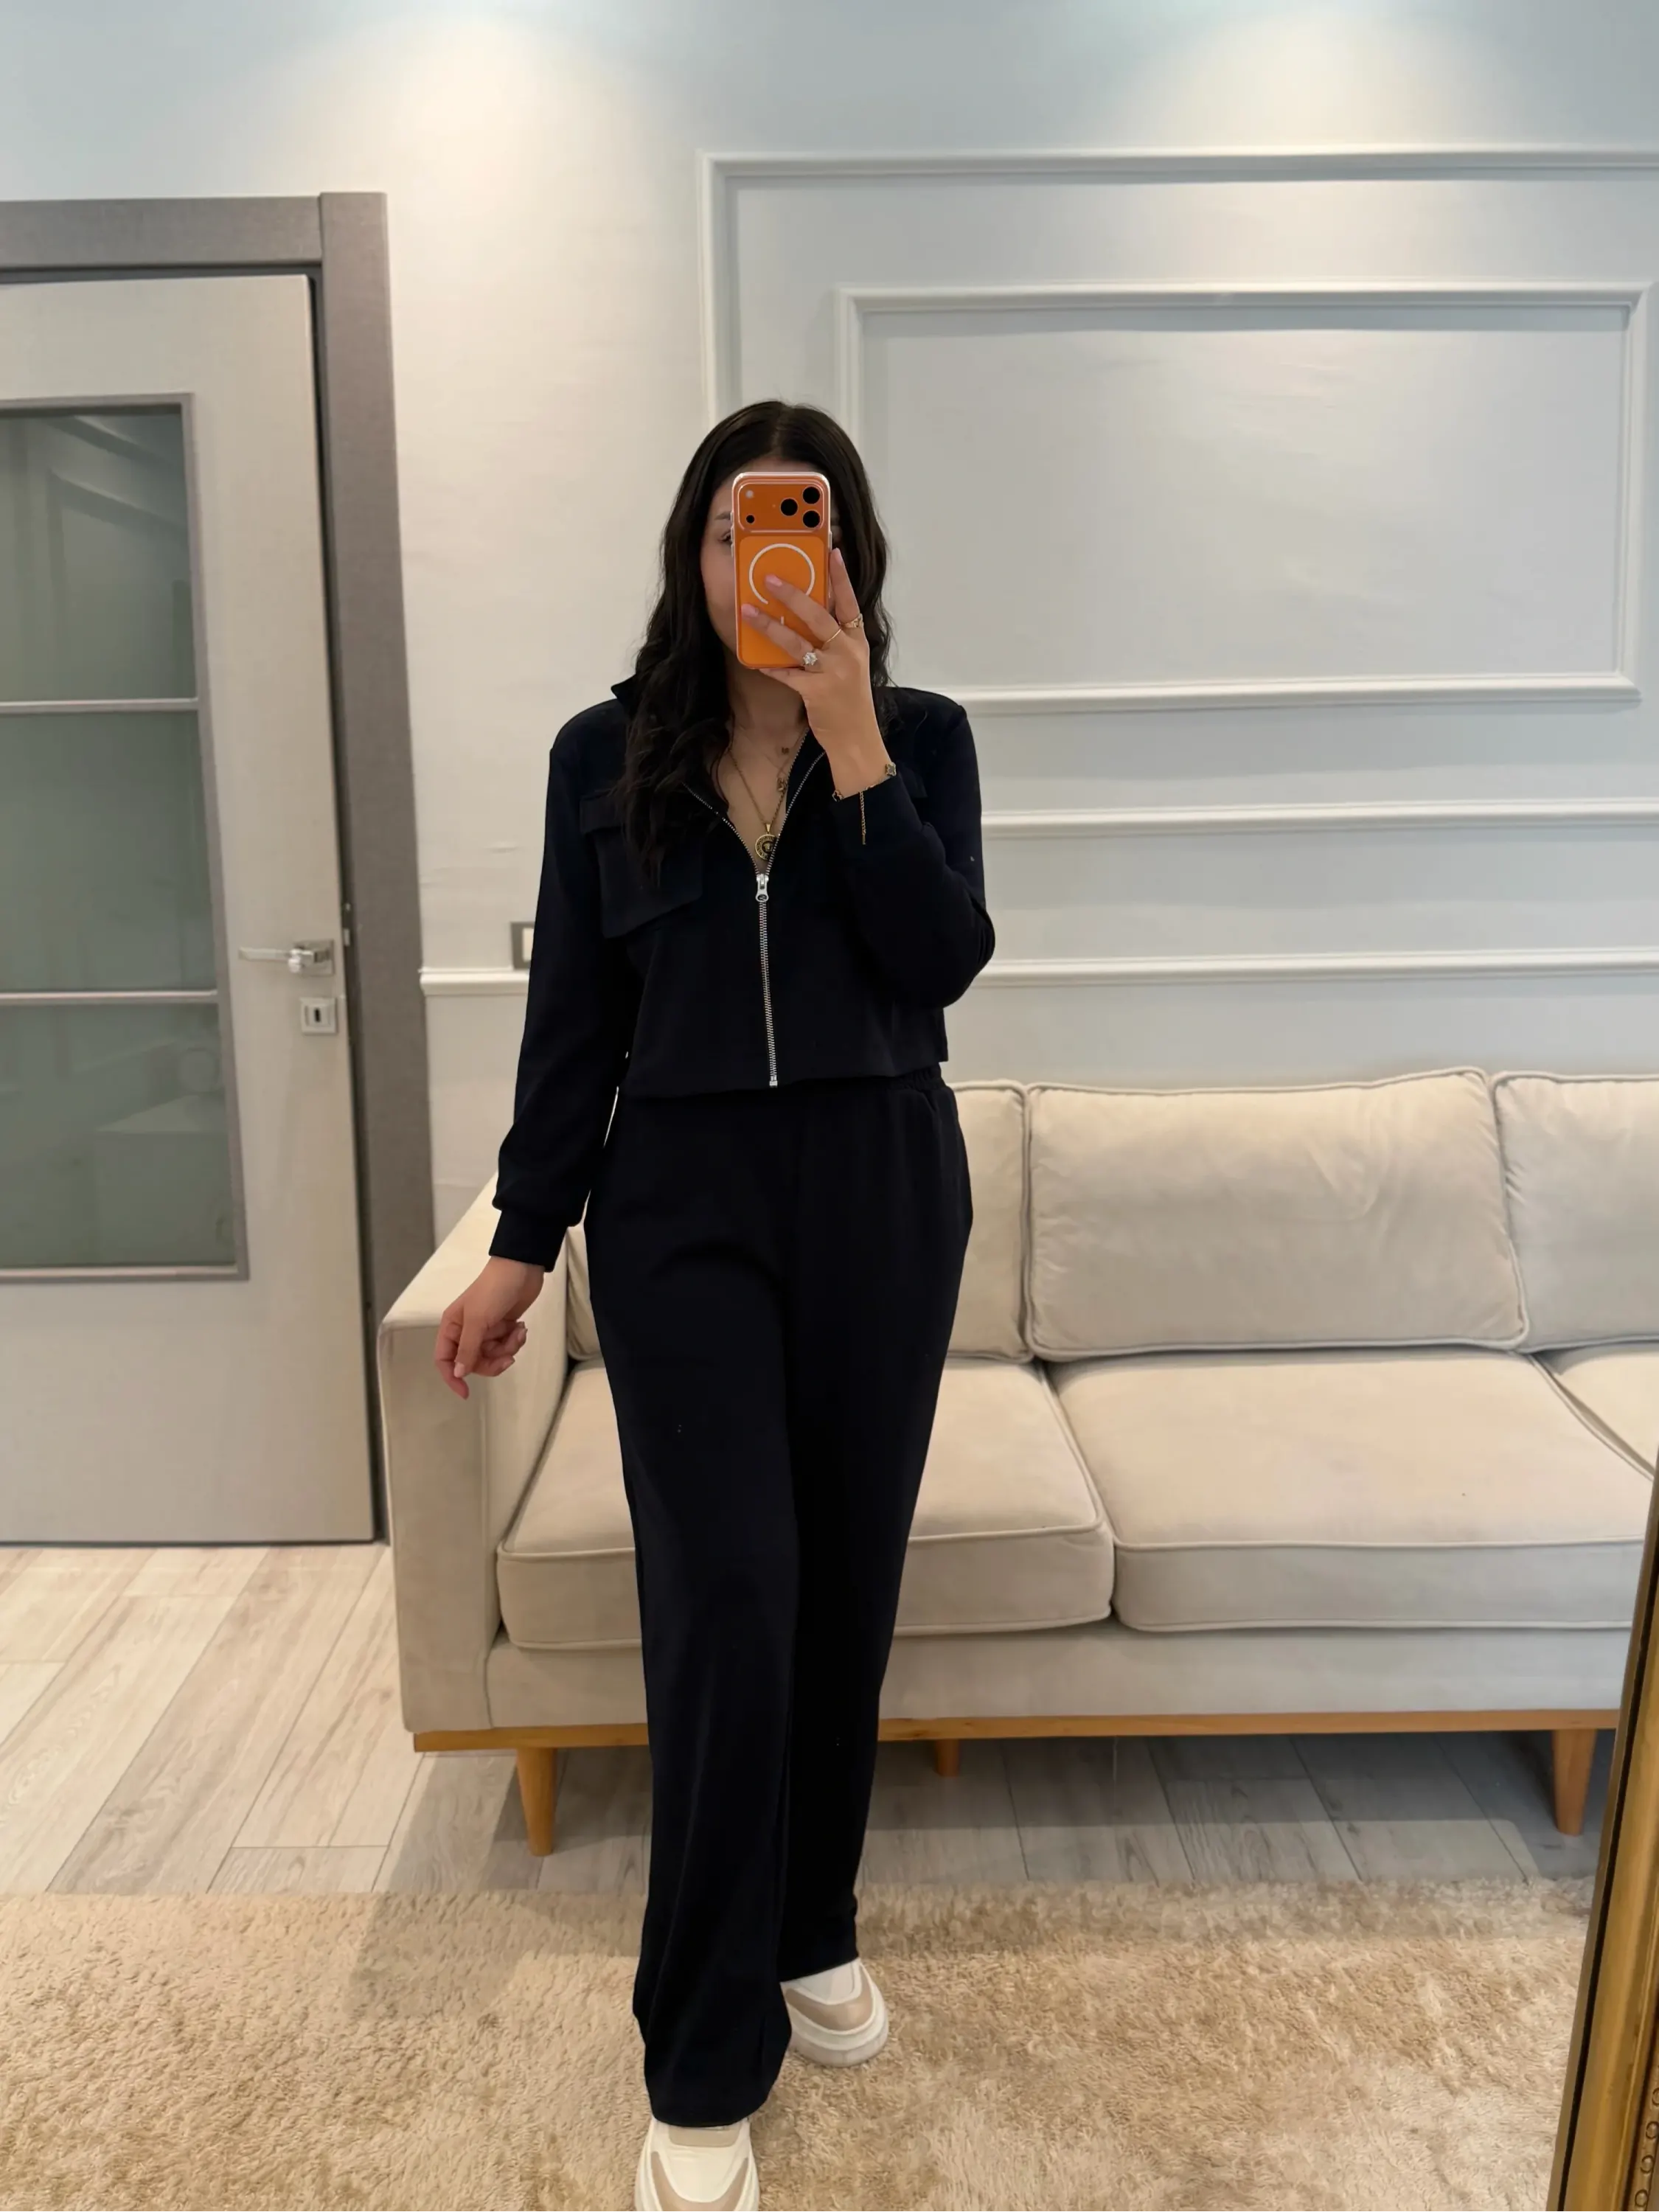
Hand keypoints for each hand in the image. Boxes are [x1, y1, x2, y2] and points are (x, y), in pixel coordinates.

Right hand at [434, 1256, 543, 1398]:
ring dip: (508, 1348)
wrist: (521, 1269)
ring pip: (492, 1355)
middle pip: (473, 1362)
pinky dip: (515, 1340)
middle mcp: (466, 1331)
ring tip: (518, 1332)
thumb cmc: (493, 1291)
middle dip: (492, 1361)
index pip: (444, 1359)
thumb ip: (467, 1349)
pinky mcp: (503, 1327)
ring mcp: (485, 1330)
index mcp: (452, 1327)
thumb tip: (458, 1373)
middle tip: (508, 1357)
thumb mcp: (478, 1320)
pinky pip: (506, 1345)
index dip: (452, 1377)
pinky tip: (522, 1328)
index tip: (466, 1392)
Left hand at [739, 545, 891, 794]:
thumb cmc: (850, 700)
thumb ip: (836, 640)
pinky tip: (753, 659)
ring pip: (796, 642)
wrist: (857, 739)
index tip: (832, 550)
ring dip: (769, 626)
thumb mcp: (852, 665)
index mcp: (857, 642)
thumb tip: (809, 615)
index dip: (841, 576)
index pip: (850, 602)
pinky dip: (769, 667)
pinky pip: (786, 674)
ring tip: (747, 611)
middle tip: (769, 578)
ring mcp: (832, 672)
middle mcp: (847, 653)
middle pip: (818, 616)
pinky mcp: (815, 692)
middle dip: (792, 595)